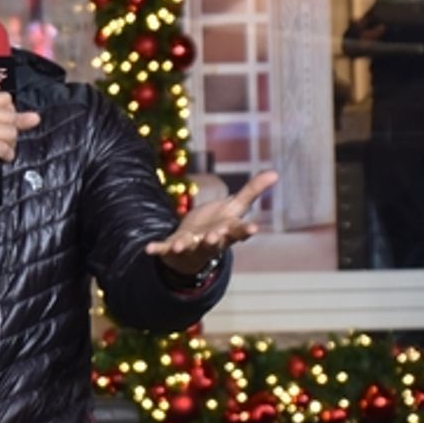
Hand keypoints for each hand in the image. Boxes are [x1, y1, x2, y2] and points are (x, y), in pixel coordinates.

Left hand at [145, 170, 278, 274]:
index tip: (253, 229)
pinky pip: (165, 249)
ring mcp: (192, 245)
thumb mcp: (235, 207)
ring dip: (185, 246)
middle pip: (214, 242)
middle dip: (213, 239)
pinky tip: (148, 249)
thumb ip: (252, 191)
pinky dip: (157, 249)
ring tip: (179, 246)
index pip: (239, 231)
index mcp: (228, 231)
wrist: (197, 245)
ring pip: (190, 247)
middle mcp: (211, 241)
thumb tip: (275, 173)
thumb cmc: (220, 224)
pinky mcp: (174, 247)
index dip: (245, 230)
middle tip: (214, 236)